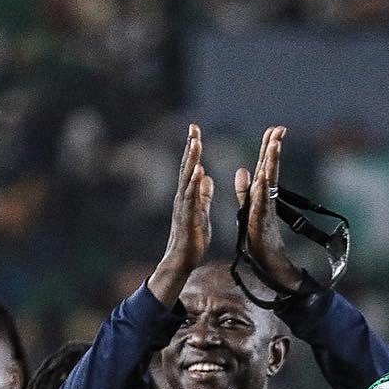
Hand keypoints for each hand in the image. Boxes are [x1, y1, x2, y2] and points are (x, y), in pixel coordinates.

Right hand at [150, 125, 214, 303]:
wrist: (182, 261)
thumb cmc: (192, 239)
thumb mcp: (202, 212)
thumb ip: (203, 195)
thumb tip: (206, 176)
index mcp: (188, 196)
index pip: (191, 168)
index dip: (193, 149)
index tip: (196, 131)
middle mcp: (183, 198)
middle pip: (187, 168)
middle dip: (191, 147)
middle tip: (194, 128)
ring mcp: (183, 207)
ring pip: (187, 180)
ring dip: (192, 160)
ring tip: (196, 143)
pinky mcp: (187, 218)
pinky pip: (191, 198)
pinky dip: (195, 184)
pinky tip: (199, 172)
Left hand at [234, 124, 302, 296]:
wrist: (267, 264)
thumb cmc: (259, 240)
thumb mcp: (248, 209)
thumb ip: (244, 190)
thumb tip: (242, 170)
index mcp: (260, 194)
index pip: (264, 166)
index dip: (268, 148)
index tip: (274, 129)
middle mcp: (265, 198)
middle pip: (270, 168)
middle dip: (273, 148)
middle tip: (279, 129)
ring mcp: (265, 208)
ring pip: (268, 181)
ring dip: (271, 162)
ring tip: (275, 144)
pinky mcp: (261, 220)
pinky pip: (262, 202)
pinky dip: (263, 189)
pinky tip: (263, 176)